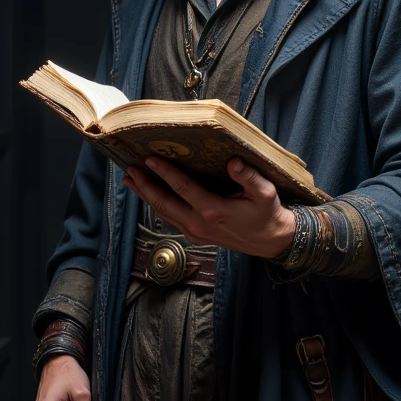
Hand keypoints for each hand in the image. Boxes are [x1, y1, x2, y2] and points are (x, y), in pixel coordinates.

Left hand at [123, 156, 295, 258]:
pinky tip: (151, 195)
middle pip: (164, 203)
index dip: (164, 172)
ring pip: (164, 213)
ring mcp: (195, 232)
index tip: (149, 159)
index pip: (182, 188)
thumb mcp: (265, 193)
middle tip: (130, 169)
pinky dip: (157, 205)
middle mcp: (199, 224)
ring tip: (131, 180)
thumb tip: (232, 162)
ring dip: (146, 196)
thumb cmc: (267, 214)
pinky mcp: (195, 236)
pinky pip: (171, 218)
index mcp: (214, 211)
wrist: (270, 241)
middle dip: (145, 185)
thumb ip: (248, 176)